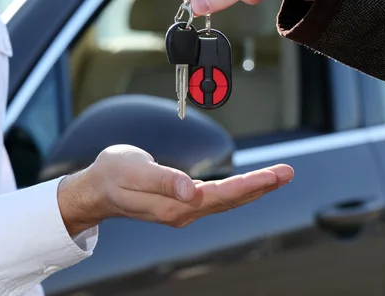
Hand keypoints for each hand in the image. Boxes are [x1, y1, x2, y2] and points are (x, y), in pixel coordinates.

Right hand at [58, 145, 293, 235]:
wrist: (97, 188)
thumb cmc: (113, 176)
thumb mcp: (134, 172)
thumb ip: (164, 180)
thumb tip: (191, 191)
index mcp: (175, 206)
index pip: (222, 195)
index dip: (251, 185)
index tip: (274, 175)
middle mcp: (184, 212)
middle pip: (231, 199)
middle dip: (262, 186)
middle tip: (287, 172)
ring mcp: (184, 210)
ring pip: (227, 200)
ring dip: (255, 189)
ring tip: (277, 176)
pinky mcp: (182, 204)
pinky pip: (218, 198)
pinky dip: (238, 190)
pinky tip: (250, 186)